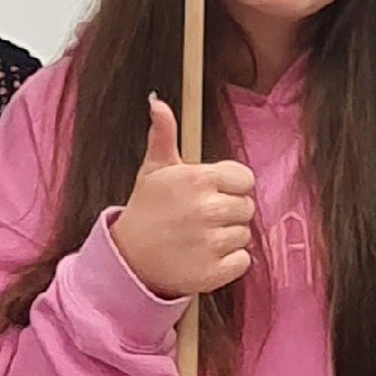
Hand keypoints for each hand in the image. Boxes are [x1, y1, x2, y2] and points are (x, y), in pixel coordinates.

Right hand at [107, 96, 255, 301]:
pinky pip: (243, 261)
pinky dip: (229, 262)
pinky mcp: (214, 271)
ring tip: (200, 238)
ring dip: (227, 238)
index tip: (212, 194)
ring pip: (245, 235)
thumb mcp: (154, 170)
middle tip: (202, 218)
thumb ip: (164, 135)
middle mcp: (207, 209)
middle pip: (246, 207)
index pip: (244, 179)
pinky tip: (206, 256)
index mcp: (198, 179)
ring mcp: (211, 242)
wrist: (129, 260)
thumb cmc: (146, 211)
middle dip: (229, 212)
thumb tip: (158, 103)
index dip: (230, 186)